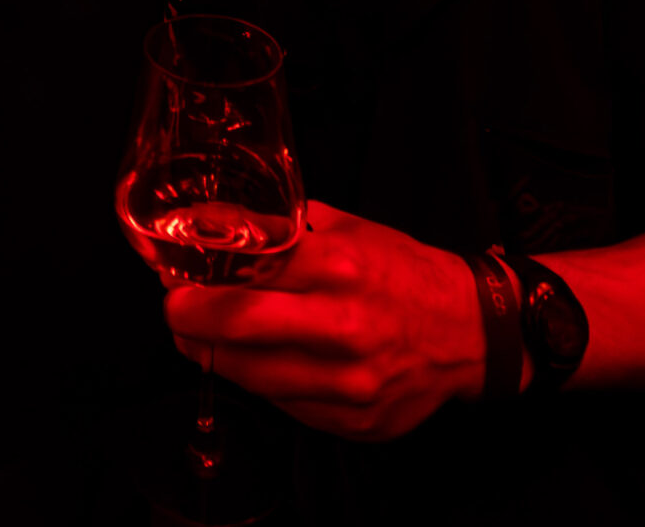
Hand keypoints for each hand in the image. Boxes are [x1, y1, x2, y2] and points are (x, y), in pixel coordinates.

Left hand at [161, 201, 480, 440]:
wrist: (470, 330)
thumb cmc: (403, 273)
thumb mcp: (344, 228)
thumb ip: (279, 229)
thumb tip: (213, 223)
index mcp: (337, 267)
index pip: (241, 273)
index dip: (195, 277)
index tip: (174, 274)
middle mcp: (342, 327)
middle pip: (235, 329)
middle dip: (189, 321)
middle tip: (177, 312)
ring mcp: (347, 382)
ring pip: (251, 377)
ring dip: (217, 357)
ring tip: (206, 338)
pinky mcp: (352, 420)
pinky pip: (284, 404)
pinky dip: (263, 383)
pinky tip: (262, 362)